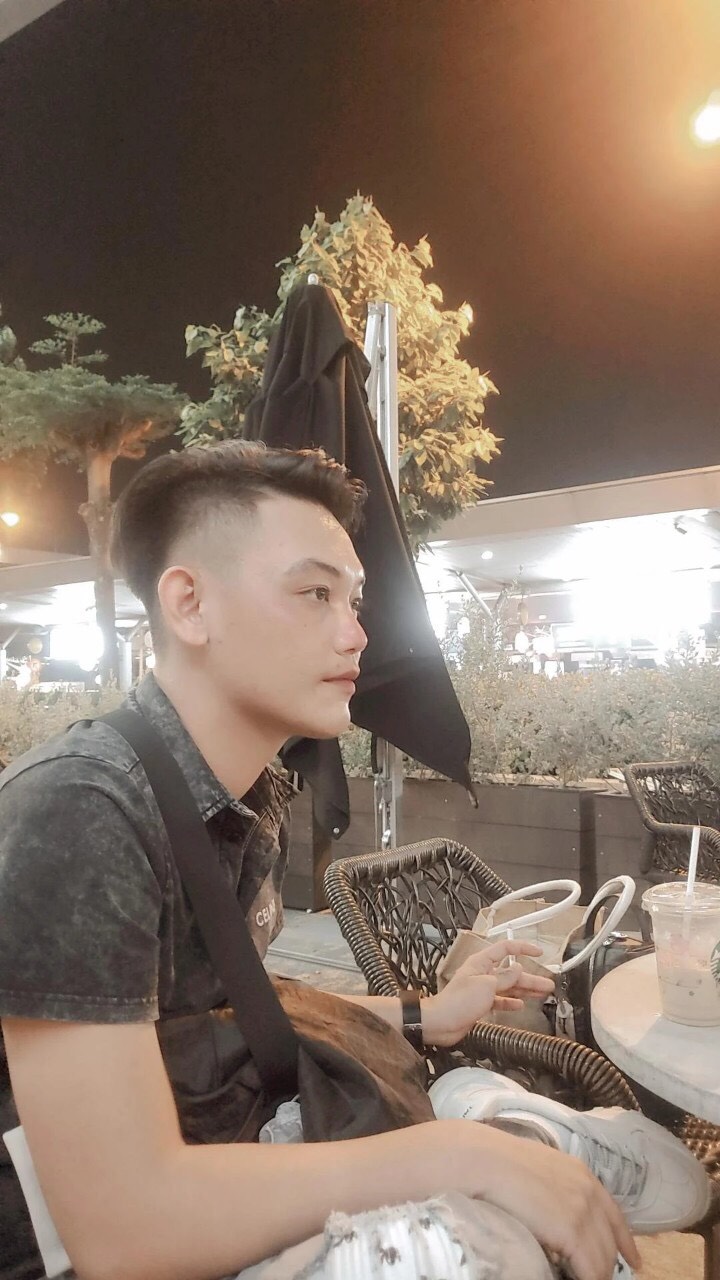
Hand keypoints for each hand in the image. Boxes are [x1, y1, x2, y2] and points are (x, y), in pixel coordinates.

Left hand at [421, 940, 554, 1046]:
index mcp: (482, 962)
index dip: (523, 948)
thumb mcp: (487, 986)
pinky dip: (510, 1002)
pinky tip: (521, 1005)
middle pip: (511, 972)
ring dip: (525, 990)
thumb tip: (519, 968)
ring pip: (508, 987)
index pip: (505, 949)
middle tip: (548, 984)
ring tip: (543, 993)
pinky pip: (500, 1000)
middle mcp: (483, 973)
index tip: (539, 952)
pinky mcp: (480, 1004)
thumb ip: (505, 978)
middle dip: (530, 977)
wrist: (441, 1023)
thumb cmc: (460, 1001)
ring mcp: (482, 989)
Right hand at [436, 1119, 640, 1279]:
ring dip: (596, 1275)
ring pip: (602, 1261)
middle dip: (608, 1265)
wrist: (487, 1163)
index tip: (633, 1261)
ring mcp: (583, 1213)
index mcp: (583, 1175)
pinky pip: (590, 1271)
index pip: (615, 1216)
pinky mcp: (573, 1233)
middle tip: (600, 1278)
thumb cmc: (502, 1164)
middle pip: (610, 1243)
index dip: (625, 1243)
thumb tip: (559, 1213)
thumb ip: (558, 1189)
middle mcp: (590, 1192)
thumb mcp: (541, 1170)